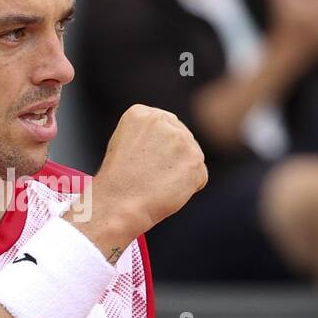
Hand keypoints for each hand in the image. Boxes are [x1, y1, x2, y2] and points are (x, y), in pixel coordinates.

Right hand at [78, 105, 207, 246]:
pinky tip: (167, 190)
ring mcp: (182, 139)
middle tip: (149, 175)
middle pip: (182, 140)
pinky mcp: (195, 160)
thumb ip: (151, 134)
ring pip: (191, 158)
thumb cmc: (118, 181)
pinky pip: (200, 176)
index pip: (165, 127)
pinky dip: (188, 188)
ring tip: (157, 183)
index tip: (140, 161)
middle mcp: (163, 120)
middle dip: (172, 159)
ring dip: (180, 173)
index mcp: (141, 113)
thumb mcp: (125, 143)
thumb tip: (176, 141)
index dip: (156, 150)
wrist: (119, 204)